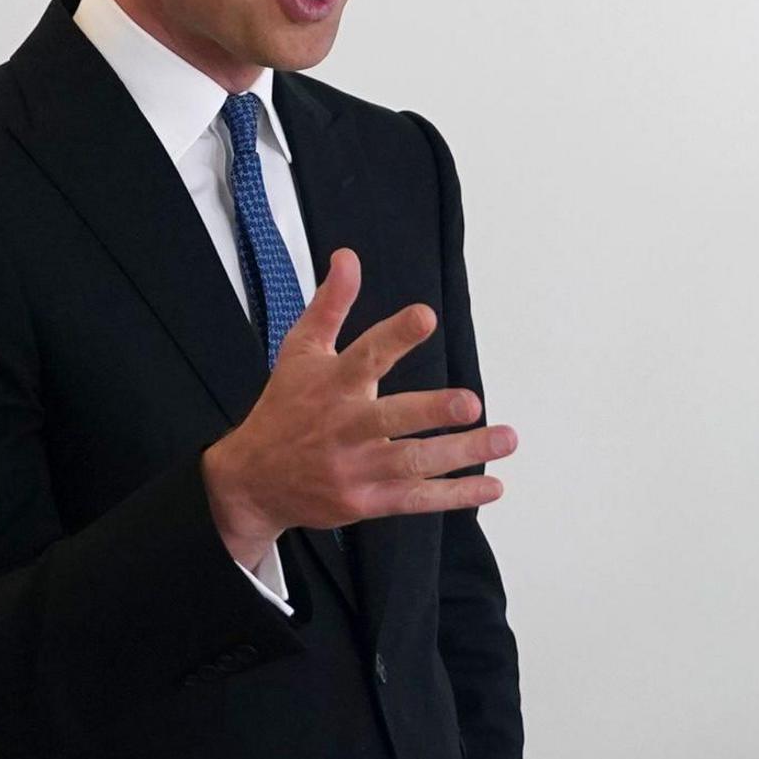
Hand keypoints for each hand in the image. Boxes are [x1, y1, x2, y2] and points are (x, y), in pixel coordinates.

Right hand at [197, 249, 514, 556]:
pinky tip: (493, 485)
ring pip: (412, 461)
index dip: (395, 336)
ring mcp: (355, 468)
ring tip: (506, 438)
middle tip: (471, 402)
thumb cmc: (285, 407)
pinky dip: (455, 495)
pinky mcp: (364, 501)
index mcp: (331, 384)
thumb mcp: (299, 351)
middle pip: (391, 418)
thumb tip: (348, 256)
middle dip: (432, 411)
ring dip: (461, 453)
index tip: (426, 316)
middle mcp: (344, 427)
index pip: (365, 356)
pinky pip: (414, 499)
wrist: (253, 481)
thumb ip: (330, 305)